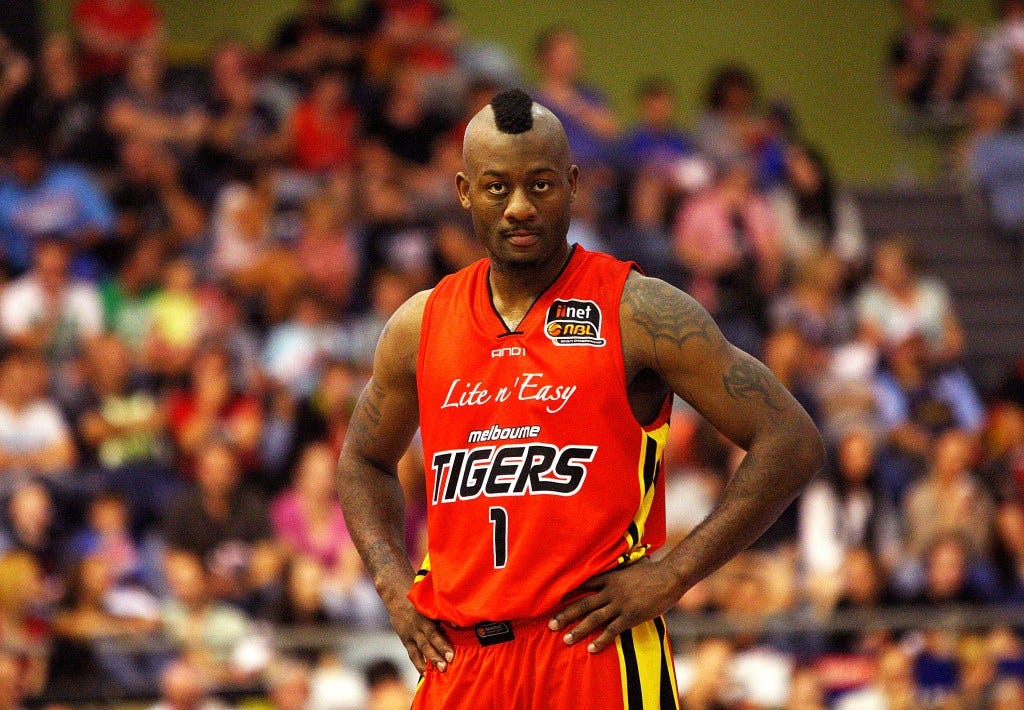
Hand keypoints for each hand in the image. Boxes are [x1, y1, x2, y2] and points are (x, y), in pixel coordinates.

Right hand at [386, 596, 453, 673]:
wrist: (395, 593)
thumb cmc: (419, 595)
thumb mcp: (428, 599)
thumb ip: (441, 610)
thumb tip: (457, 622)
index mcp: (423, 614)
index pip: (433, 630)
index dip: (442, 642)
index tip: (451, 652)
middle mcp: (416, 624)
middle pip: (428, 641)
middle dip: (438, 653)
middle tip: (447, 664)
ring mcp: (410, 632)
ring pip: (420, 648)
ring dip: (430, 660)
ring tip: (440, 670)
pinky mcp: (405, 639)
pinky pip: (412, 653)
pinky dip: (418, 663)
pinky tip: (425, 673)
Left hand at [548, 559, 683, 653]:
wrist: (669, 577)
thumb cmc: (652, 570)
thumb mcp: (631, 564)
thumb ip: (618, 566)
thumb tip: (615, 559)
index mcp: (609, 577)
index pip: (582, 585)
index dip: (567, 593)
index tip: (551, 600)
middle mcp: (610, 591)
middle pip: (583, 604)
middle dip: (565, 615)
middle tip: (550, 625)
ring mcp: (620, 604)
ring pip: (593, 619)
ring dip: (578, 630)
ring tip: (565, 640)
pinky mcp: (630, 616)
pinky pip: (612, 630)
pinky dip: (601, 640)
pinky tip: (591, 649)